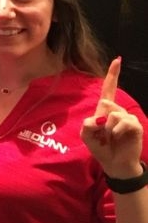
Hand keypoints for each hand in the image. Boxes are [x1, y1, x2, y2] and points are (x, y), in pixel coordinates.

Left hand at [81, 57, 143, 178]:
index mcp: (105, 110)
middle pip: (106, 103)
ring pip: (114, 114)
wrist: (114, 163)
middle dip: (100, 120)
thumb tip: (102, 117)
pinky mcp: (135, 125)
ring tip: (111, 138)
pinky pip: (124, 121)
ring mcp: (127, 117)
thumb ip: (88, 125)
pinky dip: (117, 131)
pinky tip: (118, 137)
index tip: (117, 60)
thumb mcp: (86, 136)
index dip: (113, 75)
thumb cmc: (100, 147)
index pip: (109, 89)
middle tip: (103, 134)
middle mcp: (117, 111)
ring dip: (108, 128)